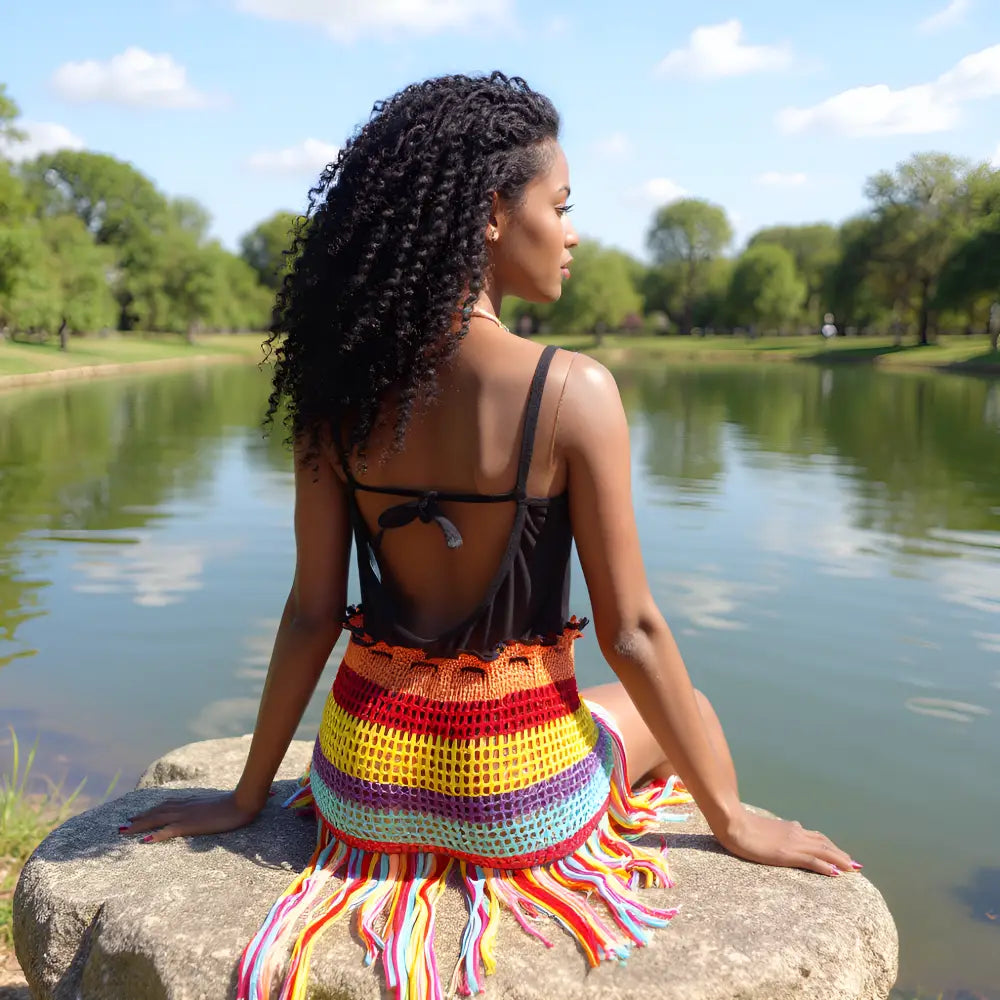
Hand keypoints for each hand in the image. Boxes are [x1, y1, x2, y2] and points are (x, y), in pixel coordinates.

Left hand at [119, 791, 262, 842]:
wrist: (240, 803)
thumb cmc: (234, 804)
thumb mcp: (216, 804)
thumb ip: (206, 807)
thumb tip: (202, 812)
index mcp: (190, 801)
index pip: (166, 804)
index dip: (151, 810)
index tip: (139, 814)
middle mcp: (184, 806)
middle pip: (156, 812)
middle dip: (139, 818)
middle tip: (125, 824)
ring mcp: (185, 815)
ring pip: (156, 819)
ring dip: (140, 825)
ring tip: (125, 830)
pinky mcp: (189, 825)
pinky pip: (168, 831)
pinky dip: (155, 836)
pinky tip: (144, 841)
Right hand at [717, 807, 859, 875]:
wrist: (733, 822)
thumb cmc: (741, 825)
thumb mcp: (762, 828)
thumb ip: (776, 831)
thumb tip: (784, 832)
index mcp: (789, 828)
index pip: (816, 837)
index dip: (831, 846)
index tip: (842, 855)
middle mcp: (796, 833)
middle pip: (825, 844)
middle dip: (841, 854)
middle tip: (855, 865)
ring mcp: (793, 843)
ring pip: (824, 851)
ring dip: (840, 860)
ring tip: (853, 869)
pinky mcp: (788, 853)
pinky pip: (812, 860)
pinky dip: (826, 866)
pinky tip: (836, 874)